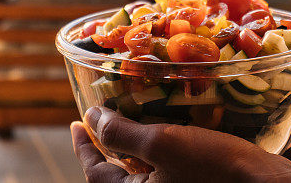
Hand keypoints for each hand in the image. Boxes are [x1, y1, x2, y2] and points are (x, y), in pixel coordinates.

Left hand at [71, 107, 290, 182]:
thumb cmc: (215, 168)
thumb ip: (122, 134)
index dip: (83, 147)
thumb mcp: (163, 144)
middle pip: (117, 175)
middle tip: (103, 116)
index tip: (75, 123)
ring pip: (143, 172)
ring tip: (133, 114)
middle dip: (108, 144)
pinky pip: (167, 170)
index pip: (96, 174)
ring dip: (135, 145)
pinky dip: (160, 151)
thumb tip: (91, 118)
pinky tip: (169, 127)